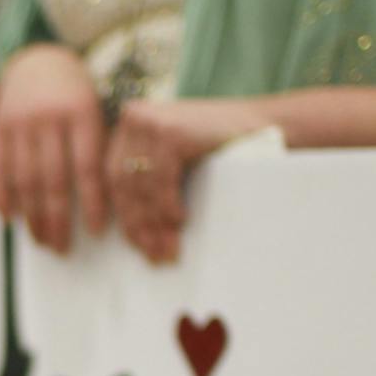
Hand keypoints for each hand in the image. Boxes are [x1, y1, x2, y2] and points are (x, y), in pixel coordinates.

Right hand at [0, 43, 108, 253]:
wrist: (37, 59)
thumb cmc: (75, 92)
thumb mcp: (96, 109)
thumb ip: (99, 147)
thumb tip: (110, 198)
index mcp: (80, 112)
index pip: (86, 167)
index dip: (90, 202)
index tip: (95, 231)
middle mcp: (48, 118)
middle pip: (52, 179)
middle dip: (56, 219)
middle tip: (62, 248)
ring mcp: (19, 123)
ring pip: (24, 178)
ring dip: (31, 215)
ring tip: (40, 240)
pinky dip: (3, 196)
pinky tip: (10, 218)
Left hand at [106, 96, 275, 264]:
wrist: (259, 122)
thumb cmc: (217, 148)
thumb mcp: (173, 161)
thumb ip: (148, 181)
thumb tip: (137, 232)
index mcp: (129, 127)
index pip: (116, 180)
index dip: (125, 215)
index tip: (132, 245)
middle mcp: (133, 119)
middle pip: (126, 184)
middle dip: (141, 225)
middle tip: (156, 255)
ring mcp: (150, 122)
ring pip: (143, 185)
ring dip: (155, 222)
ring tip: (169, 247)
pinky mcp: (171, 131)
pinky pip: (161, 178)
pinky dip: (167, 203)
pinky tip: (179, 221)